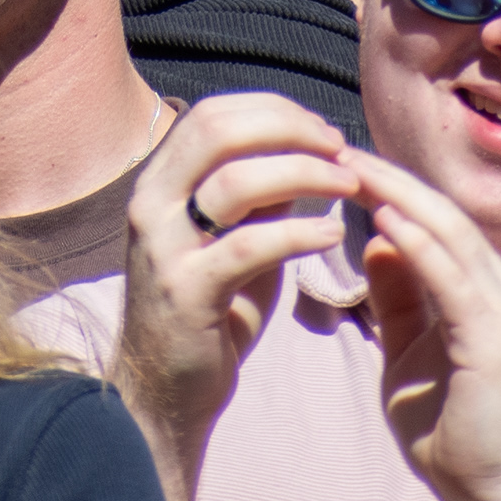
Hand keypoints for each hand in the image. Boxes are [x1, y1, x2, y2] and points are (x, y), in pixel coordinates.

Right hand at [113, 95, 359, 500]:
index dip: (275, 110)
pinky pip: (249, 248)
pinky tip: (332, 235)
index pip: (214, 113)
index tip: (325, 132)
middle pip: (220, 131)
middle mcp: (151, 203)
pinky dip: (298, 233)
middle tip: (341, 150)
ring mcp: (164, 247)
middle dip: (291, 130)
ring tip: (349, 186)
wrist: (164, 390)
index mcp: (160, 181)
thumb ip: (258, 193)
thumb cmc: (209, 308)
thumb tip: (305, 147)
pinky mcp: (186, 293)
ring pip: (236, 182)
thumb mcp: (231, 237)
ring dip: (305, 173)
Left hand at [346, 147, 500, 500]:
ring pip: (449, 233)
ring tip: (351, 168)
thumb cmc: (452, 428)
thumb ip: (397, 298)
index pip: (432, 220)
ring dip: (399, 197)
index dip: (387, 188)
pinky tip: (383, 220)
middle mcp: (498, 287)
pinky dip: (418, 245)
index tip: (337, 163)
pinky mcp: (494, 337)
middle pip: (441, 212)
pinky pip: (453, 278)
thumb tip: (376, 241)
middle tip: (336, 147)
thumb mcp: (408, 351)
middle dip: (388, 179)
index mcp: (477, 288)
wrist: (493, 494)